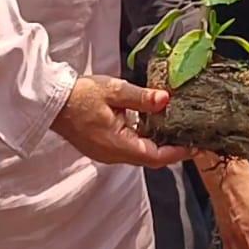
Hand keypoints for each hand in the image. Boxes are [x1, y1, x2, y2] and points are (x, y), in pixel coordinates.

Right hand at [51, 75, 190, 167]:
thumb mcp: (114, 91)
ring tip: (176, 126)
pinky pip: (129, 149)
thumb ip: (142, 98)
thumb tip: (167, 99)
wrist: (52, 102)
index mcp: (118, 145)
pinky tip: (151, 124)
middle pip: (150, 158)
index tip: (196, 144)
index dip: (178, 152)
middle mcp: (113, 155)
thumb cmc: (81, 95)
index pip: (155, 156)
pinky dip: (143, 139)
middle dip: (172, 148)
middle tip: (191, 134)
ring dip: (158, 143)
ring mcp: (106, 154)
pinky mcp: (102, 148)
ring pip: (140, 154)